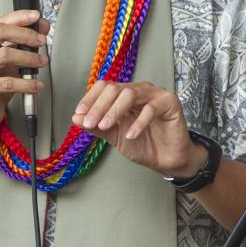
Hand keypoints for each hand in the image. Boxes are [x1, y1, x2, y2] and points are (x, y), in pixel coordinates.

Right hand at [0, 9, 47, 130]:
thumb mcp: (9, 58)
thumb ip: (22, 40)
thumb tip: (42, 25)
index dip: (20, 17)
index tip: (37, 16)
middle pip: (0, 32)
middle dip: (26, 34)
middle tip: (42, 41)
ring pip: (6, 55)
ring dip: (29, 57)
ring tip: (42, 62)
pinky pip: (8, 82)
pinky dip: (27, 83)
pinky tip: (36, 84)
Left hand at [71, 81, 206, 176]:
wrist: (166, 159)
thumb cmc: (143, 144)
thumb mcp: (115, 136)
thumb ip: (98, 127)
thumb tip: (76, 118)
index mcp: (125, 95)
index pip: (104, 87)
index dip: (90, 99)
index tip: (80, 115)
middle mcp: (139, 90)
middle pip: (114, 88)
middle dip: (99, 106)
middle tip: (90, 123)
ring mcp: (155, 94)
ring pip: (130, 94)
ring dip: (114, 111)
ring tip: (106, 126)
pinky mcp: (170, 102)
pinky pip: (151, 108)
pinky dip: (138, 122)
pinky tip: (131, 135)